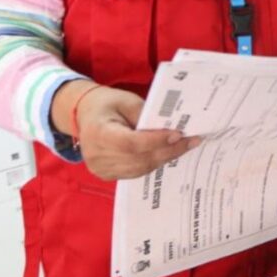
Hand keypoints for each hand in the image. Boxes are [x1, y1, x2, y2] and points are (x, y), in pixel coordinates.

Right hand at [60, 83, 200, 180]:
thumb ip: (146, 116)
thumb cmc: (107, 104)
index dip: (156, 141)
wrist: (84, 115)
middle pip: (139, 158)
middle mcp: (96, 155)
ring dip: (165, 157)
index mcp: (98, 133)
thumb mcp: (126, 101)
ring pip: (141, 168)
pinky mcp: (106, 175)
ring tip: (185, 146)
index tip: (179, 134)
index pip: (131, 143)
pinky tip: (168, 153)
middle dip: (169, 150)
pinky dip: (153, 162)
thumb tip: (171, 128)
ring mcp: (100, 169)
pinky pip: (136, 172)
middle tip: (192, 141)